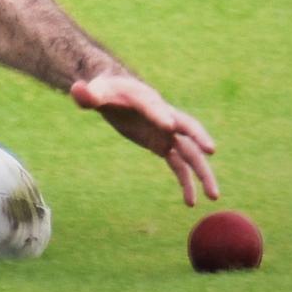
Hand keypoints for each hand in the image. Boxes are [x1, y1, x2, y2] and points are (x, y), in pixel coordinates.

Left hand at [70, 75, 219, 205]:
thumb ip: (87, 94)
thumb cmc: (105, 91)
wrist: (116, 92)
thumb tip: (76, 90)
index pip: (153, 106)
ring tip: (214, 196)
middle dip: (199, 137)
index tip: (167, 126)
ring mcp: (166, 132)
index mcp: (145, 99)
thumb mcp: (94, 92)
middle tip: (211, 150)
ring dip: (202, 172)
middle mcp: (163, 115)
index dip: (159, 114)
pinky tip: (190, 202)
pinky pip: (178, 165)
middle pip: (186, 127)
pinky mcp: (163, 145)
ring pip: (190, 152)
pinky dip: (185, 182)